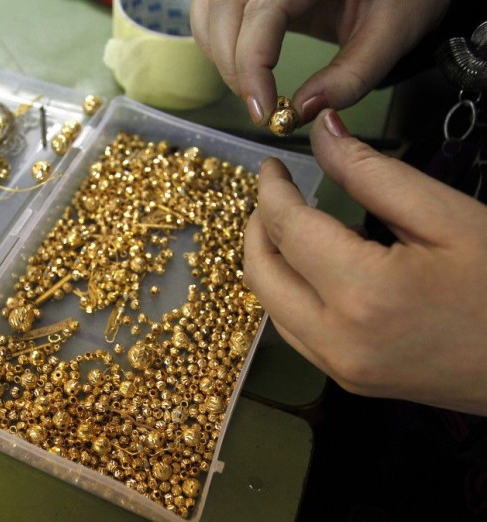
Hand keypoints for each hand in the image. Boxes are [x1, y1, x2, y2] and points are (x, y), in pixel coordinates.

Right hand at [190, 0, 449, 124]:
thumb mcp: (393, 32)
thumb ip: (352, 75)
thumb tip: (303, 112)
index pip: (260, 14)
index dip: (252, 66)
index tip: (263, 113)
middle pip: (221, 13)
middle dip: (234, 68)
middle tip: (263, 109)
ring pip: (208, 12)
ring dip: (220, 57)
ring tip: (255, 91)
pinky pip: (211, 11)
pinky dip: (217, 44)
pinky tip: (244, 68)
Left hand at [243, 109, 486, 414]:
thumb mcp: (446, 216)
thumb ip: (372, 173)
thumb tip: (322, 130)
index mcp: (364, 292)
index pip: (288, 229)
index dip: (272, 190)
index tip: (273, 166)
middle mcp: (336, 338)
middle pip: (262, 272)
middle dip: (257, 225)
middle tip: (276, 192)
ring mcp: (339, 367)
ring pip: (271, 306)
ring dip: (269, 260)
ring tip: (290, 223)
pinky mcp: (347, 380)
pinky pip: (293, 332)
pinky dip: (287, 293)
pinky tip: (309, 267)